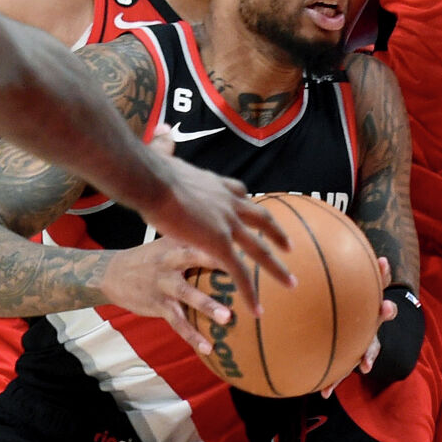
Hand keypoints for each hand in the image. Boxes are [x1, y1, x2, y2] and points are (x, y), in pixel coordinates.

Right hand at [103, 238, 232, 355]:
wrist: (112, 274)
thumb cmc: (149, 257)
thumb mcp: (167, 240)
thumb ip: (193, 237)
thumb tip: (228, 231)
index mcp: (176, 242)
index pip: (201, 235)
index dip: (223, 236)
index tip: (247, 241)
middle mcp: (170, 261)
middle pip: (196, 259)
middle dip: (219, 266)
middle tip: (243, 274)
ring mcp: (163, 284)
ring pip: (188, 294)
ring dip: (208, 306)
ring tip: (228, 318)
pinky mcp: (158, 304)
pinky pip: (177, 322)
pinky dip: (192, 336)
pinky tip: (208, 347)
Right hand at [128, 147, 292, 314]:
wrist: (152, 182)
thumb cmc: (150, 171)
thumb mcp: (164, 156)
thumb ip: (167, 147)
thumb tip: (163, 131)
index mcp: (215, 184)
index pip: (238, 192)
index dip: (246, 202)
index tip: (252, 206)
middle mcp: (228, 202)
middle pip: (260, 218)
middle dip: (276, 232)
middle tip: (290, 246)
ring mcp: (227, 224)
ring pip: (259, 250)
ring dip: (276, 268)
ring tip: (291, 284)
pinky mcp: (219, 244)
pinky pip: (240, 273)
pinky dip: (250, 292)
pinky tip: (256, 309)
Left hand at [323, 259, 399, 396]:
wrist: (348, 331)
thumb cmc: (332, 308)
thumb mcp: (328, 295)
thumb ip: (315, 280)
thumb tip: (286, 262)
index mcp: (365, 300)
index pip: (377, 281)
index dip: (382, 272)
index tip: (381, 261)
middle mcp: (369, 319)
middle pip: (382, 313)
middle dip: (386, 309)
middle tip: (387, 307)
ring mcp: (365, 338)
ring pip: (371, 345)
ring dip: (369, 354)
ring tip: (365, 365)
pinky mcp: (354, 356)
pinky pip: (345, 369)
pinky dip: (335, 381)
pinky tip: (324, 394)